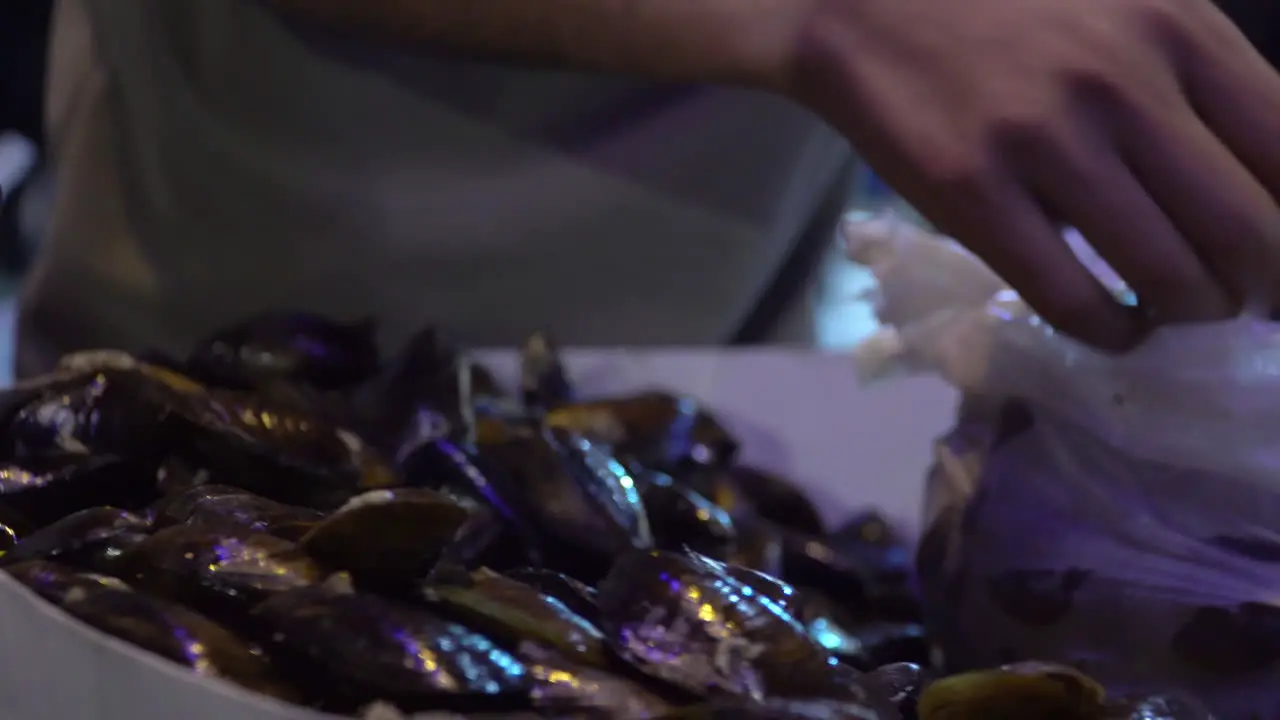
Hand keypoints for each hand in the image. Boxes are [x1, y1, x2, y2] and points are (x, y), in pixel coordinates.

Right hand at [784, 0, 1279, 349]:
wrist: (866, 3)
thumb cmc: (1008, 5)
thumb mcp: (1128, 7)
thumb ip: (1199, 78)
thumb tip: (1262, 188)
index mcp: (1177, 29)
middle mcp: (1123, 84)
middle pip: (1246, 230)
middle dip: (1264, 289)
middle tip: (1249, 303)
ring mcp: (1043, 143)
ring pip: (1166, 277)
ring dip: (1188, 313)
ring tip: (1175, 309)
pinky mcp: (971, 196)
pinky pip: (1070, 299)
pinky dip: (1111, 331)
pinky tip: (1113, 325)